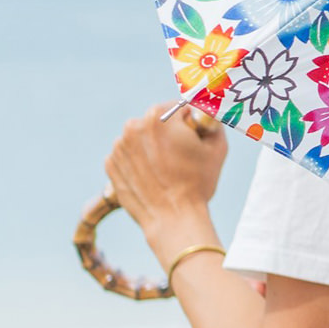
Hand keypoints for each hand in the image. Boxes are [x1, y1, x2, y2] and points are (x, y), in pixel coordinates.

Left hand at [104, 101, 227, 252]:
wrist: (173, 219)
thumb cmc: (197, 183)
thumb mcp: (217, 146)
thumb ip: (212, 121)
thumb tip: (206, 113)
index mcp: (158, 116)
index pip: (179, 108)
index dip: (191, 124)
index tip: (194, 140)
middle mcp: (133, 126)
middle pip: (158, 122)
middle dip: (169, 134)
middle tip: (181, 157)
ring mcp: (119, 147)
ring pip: (142, 138)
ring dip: (153, 147)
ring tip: (166, 170)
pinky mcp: (111, 165)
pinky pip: (129, 155)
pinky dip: (139, 162)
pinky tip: (152, 177)